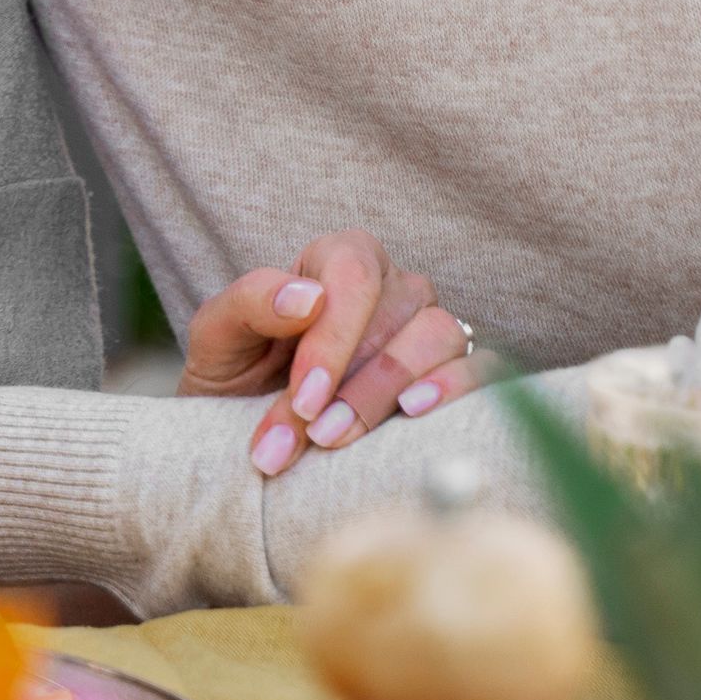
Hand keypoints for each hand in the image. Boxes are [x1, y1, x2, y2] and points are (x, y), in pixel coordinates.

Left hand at [176, 228, 490, 478]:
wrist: (249, 434)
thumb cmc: (234, 374)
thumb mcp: (217, 336)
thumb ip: (249, 302)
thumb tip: (305, 297)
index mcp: (338, 258)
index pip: (353, 275)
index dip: (332, 338)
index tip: (304, 398)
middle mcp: (393, 284)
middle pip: (395, 315)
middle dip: (351, 384)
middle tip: (314, 436)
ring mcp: (430, 326)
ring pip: (440, 339)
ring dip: (391, 393)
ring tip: (342, 441)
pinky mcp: (458, 371)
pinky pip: (483, 368)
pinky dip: (460, 390)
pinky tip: (417, 416)